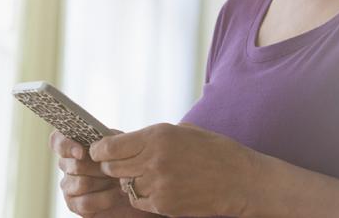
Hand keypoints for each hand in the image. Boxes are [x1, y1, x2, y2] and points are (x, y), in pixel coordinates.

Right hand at [50, 130, 155, 216]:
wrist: (137, 187)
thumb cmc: (127, 162)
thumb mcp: (122, 145)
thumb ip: (108, 141)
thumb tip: (98, 145)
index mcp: (76, 145)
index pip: (57, 141)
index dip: (66, 145)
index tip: (82, 152)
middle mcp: (68, 164)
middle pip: (73, 164)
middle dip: (99, 167)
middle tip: (115, 168)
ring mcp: (69, 185)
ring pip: (80, 183)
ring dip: (103, 183)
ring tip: (118, 181)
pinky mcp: (74, 204)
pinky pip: (85, 202)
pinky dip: (104, 198)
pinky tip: (116, 194)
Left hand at [89, 122, 258, 216]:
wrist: (240, 179)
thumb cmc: (214, 151)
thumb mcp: (182, 132)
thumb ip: (152, 138)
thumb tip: (126, 142)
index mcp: (158, 136)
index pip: (110, 146)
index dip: (100, 151)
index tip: (99, 152)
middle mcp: (154, 159)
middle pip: (112, 168)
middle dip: (113, 167)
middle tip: (122, 165)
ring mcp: (158, 185)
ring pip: (126, 186)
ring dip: (132, 181)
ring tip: (152, 176)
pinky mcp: (164, 205)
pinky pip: (139, 202)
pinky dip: (144, 197)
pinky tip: (162, 188)